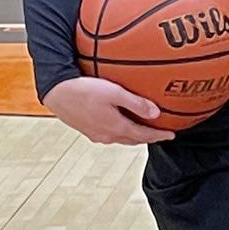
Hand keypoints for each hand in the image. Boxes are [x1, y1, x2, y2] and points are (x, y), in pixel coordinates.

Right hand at [43, 76, 169, 144]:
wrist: (56, 92)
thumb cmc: (85, 89)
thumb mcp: (114, 93)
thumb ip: (136, 103)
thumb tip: (156, 113)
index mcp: (116, 128)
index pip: (144, 135)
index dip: (159, 135)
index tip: (172, 135)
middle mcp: (107, 135)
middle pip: (133, 139)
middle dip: (148, 137)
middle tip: (159, 133)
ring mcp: (95, 134)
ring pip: (120, 138)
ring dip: (133, 135)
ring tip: (142, 129)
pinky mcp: (86, 130)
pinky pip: (109, 134)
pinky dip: (119, 131)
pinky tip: (118, 123)